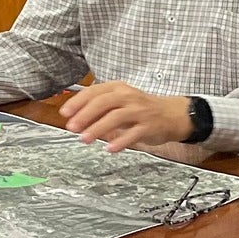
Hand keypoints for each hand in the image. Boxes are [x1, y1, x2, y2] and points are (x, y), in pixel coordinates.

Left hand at [59, 81, 190, 152]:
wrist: (173, 114)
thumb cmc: (141, 109)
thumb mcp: (120, 103)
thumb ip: (99, 109)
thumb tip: (75, 118)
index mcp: (118, 89)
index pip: (94, 92)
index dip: (77, 102)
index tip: (65, 113)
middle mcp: (128, 96)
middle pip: (103, 102)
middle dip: (85, 115)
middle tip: (72, 127)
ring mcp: (140, 111)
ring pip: (116, 117)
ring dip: (98, 128)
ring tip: (85, 139)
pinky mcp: (149, 125)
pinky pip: (133, 133)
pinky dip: (121, 141)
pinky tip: (110, 148)